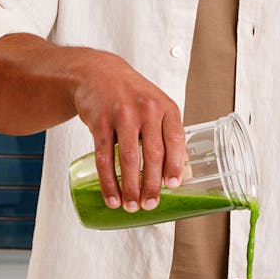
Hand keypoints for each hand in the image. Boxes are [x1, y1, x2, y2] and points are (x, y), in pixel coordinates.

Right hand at [69, 49, 185, 212]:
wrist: (97, 72)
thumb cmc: (131, 95)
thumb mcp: (155, 106)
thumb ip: (167, 134)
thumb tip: (182, 173)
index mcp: (165, 107)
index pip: (175, 140)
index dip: (175, 166)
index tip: (172, 186)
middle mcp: (145, 110)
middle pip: (152, 154)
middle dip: (151, 184)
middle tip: (150, 205)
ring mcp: (121, 115)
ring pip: (128, 158)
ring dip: (130, 187)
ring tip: (131, 206)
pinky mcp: (100, 123)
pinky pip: (104, 157)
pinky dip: (108, 181)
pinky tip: (112, 196)